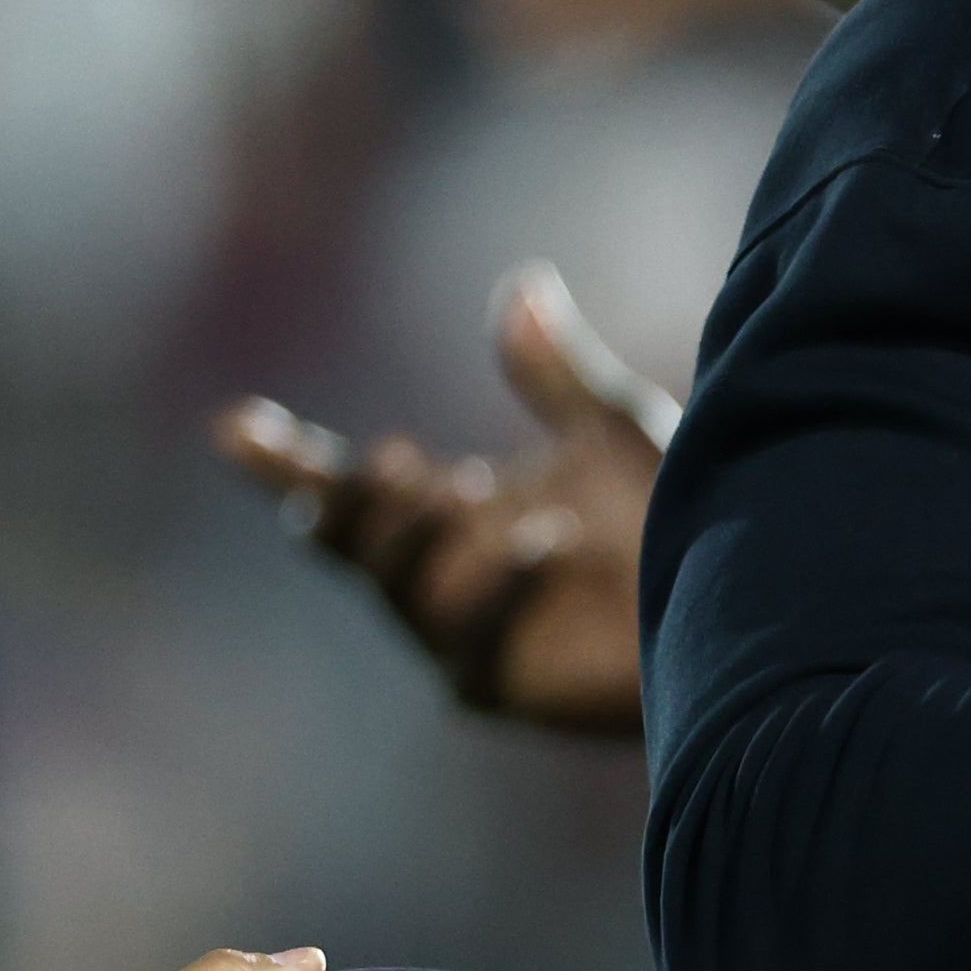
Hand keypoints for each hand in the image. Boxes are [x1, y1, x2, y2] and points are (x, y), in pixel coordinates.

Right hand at [213, 264, 671, 735]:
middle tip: (389, 459)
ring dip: (416, 539)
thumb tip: (521, 286)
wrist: (736, 602)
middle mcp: (437, 574)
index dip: (283, 462)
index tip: (234, 426)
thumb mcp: (610, 430)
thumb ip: (556, 373)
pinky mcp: (499, 684)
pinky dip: (499, 588)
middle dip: (349, 503)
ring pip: (397, 589)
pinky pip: (469, 647)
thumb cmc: (670, 520)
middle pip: (348, 542)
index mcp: (446, 512)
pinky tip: (546, 539)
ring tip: (465, 486)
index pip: (344, 486)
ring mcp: (458, 634)